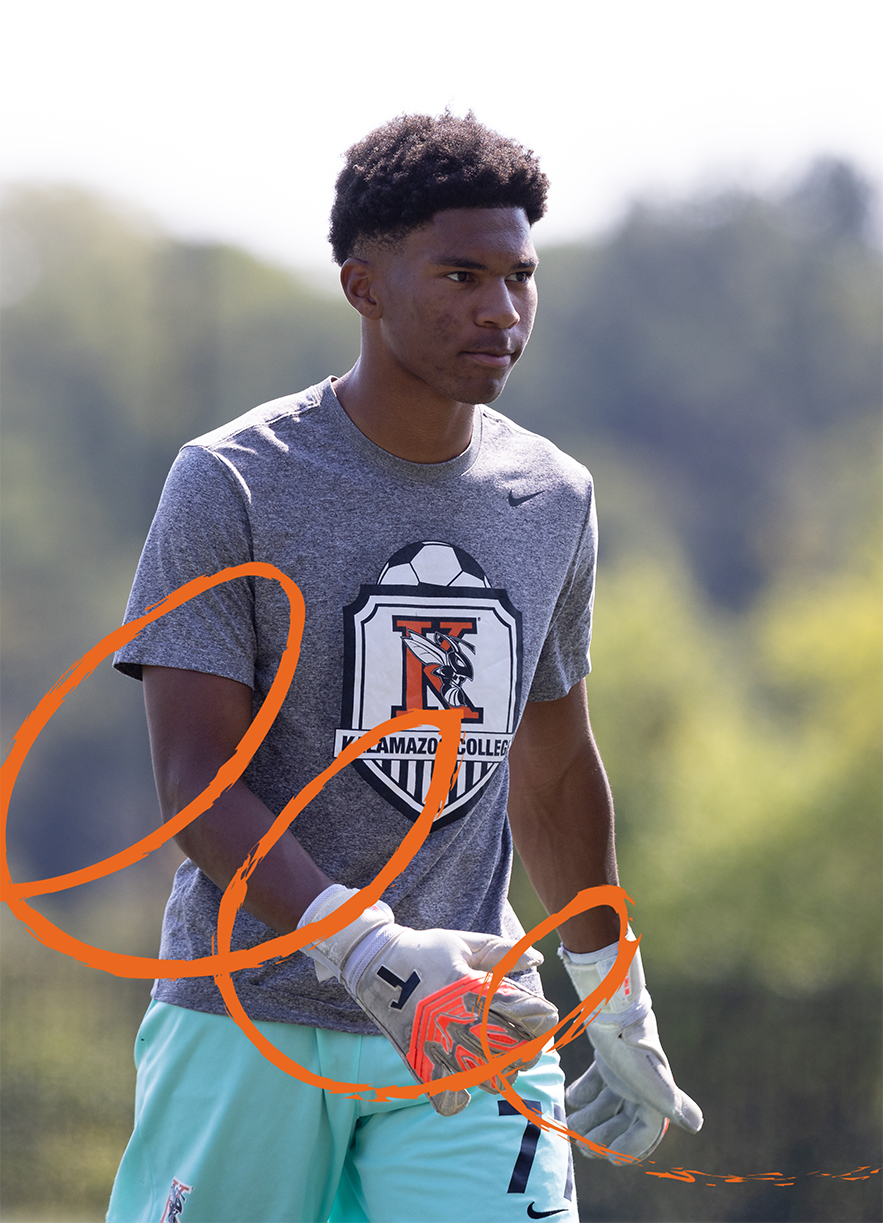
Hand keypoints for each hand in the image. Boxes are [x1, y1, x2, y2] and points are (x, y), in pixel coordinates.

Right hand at [300, 885, 558, 1114]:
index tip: (540, 1013)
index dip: (543, 1017)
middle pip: (517, 1054)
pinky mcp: (420, 1065)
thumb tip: (537, 960)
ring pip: (490, 1081)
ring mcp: (439, 1048)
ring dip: (499, 1071)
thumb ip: (502, 952)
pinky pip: (450, 1100)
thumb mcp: (464, 944)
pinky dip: (461, 1095)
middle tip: (520, 1037)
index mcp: (475, 990)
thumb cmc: (425, 951)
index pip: (529, 1016)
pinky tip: (462, 1075)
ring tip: (493, 1054)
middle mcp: (460, 1022)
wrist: (373, 964)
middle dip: (527, 1047)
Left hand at [559, 937, 702, 1162]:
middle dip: (604, 1137)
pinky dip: (583, 1092)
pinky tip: (571, 1098)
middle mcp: (640, 1087)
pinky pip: (595, 1083)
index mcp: (655, 1096)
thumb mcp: (651, 1079)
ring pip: (606, 1105)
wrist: (613, 1007)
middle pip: (622, 1122)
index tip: (612, 1159)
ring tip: (571, 1124)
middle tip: (583, 1146)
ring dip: (590, 1118)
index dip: (631, 1149)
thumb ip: (671, 1103)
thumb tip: (697, 1125)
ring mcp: (623, 1073)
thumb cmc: (633, 1047)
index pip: (645, 1131)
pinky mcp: (607, 1059)